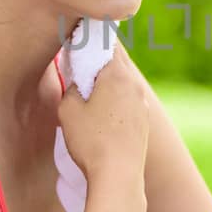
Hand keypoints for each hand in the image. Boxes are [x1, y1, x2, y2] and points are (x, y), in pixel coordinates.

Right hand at [55, 46, 148, 186]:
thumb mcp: (68, 110)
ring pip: (124, 81)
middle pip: (118, 61)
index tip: (81, 35)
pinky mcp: (143, 122)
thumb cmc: (91, 141)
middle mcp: (135, 85)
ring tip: (91, 85)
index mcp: (118, 75)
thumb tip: (78, 83)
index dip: (92, 37)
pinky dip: (116, 96)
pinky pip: (128, 99)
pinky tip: (104, 108)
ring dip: (109, 79)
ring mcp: (142, 104)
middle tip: (83, 57)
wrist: (119, 176)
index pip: (107, 43)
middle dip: (100, 57)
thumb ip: (71, 88)